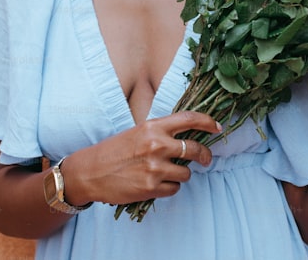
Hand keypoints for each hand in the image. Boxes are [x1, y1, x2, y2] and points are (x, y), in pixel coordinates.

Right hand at [60, 111, 219, 205]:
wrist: (90, 172)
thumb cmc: (113, 151)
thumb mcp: (137, 132)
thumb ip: (160, 133)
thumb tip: (186, 137)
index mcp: (152, 126)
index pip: (189, 119)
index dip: (208, 122)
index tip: (217, 127)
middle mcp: (156, 145)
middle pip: (195, 150)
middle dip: (205, 156)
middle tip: (206, 159)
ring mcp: (155, 167)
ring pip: (187, 173)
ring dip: (181, 174)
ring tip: (165, 173)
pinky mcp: (152, 187)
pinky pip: (175, 189)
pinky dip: (170, 187)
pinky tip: (156, 184)